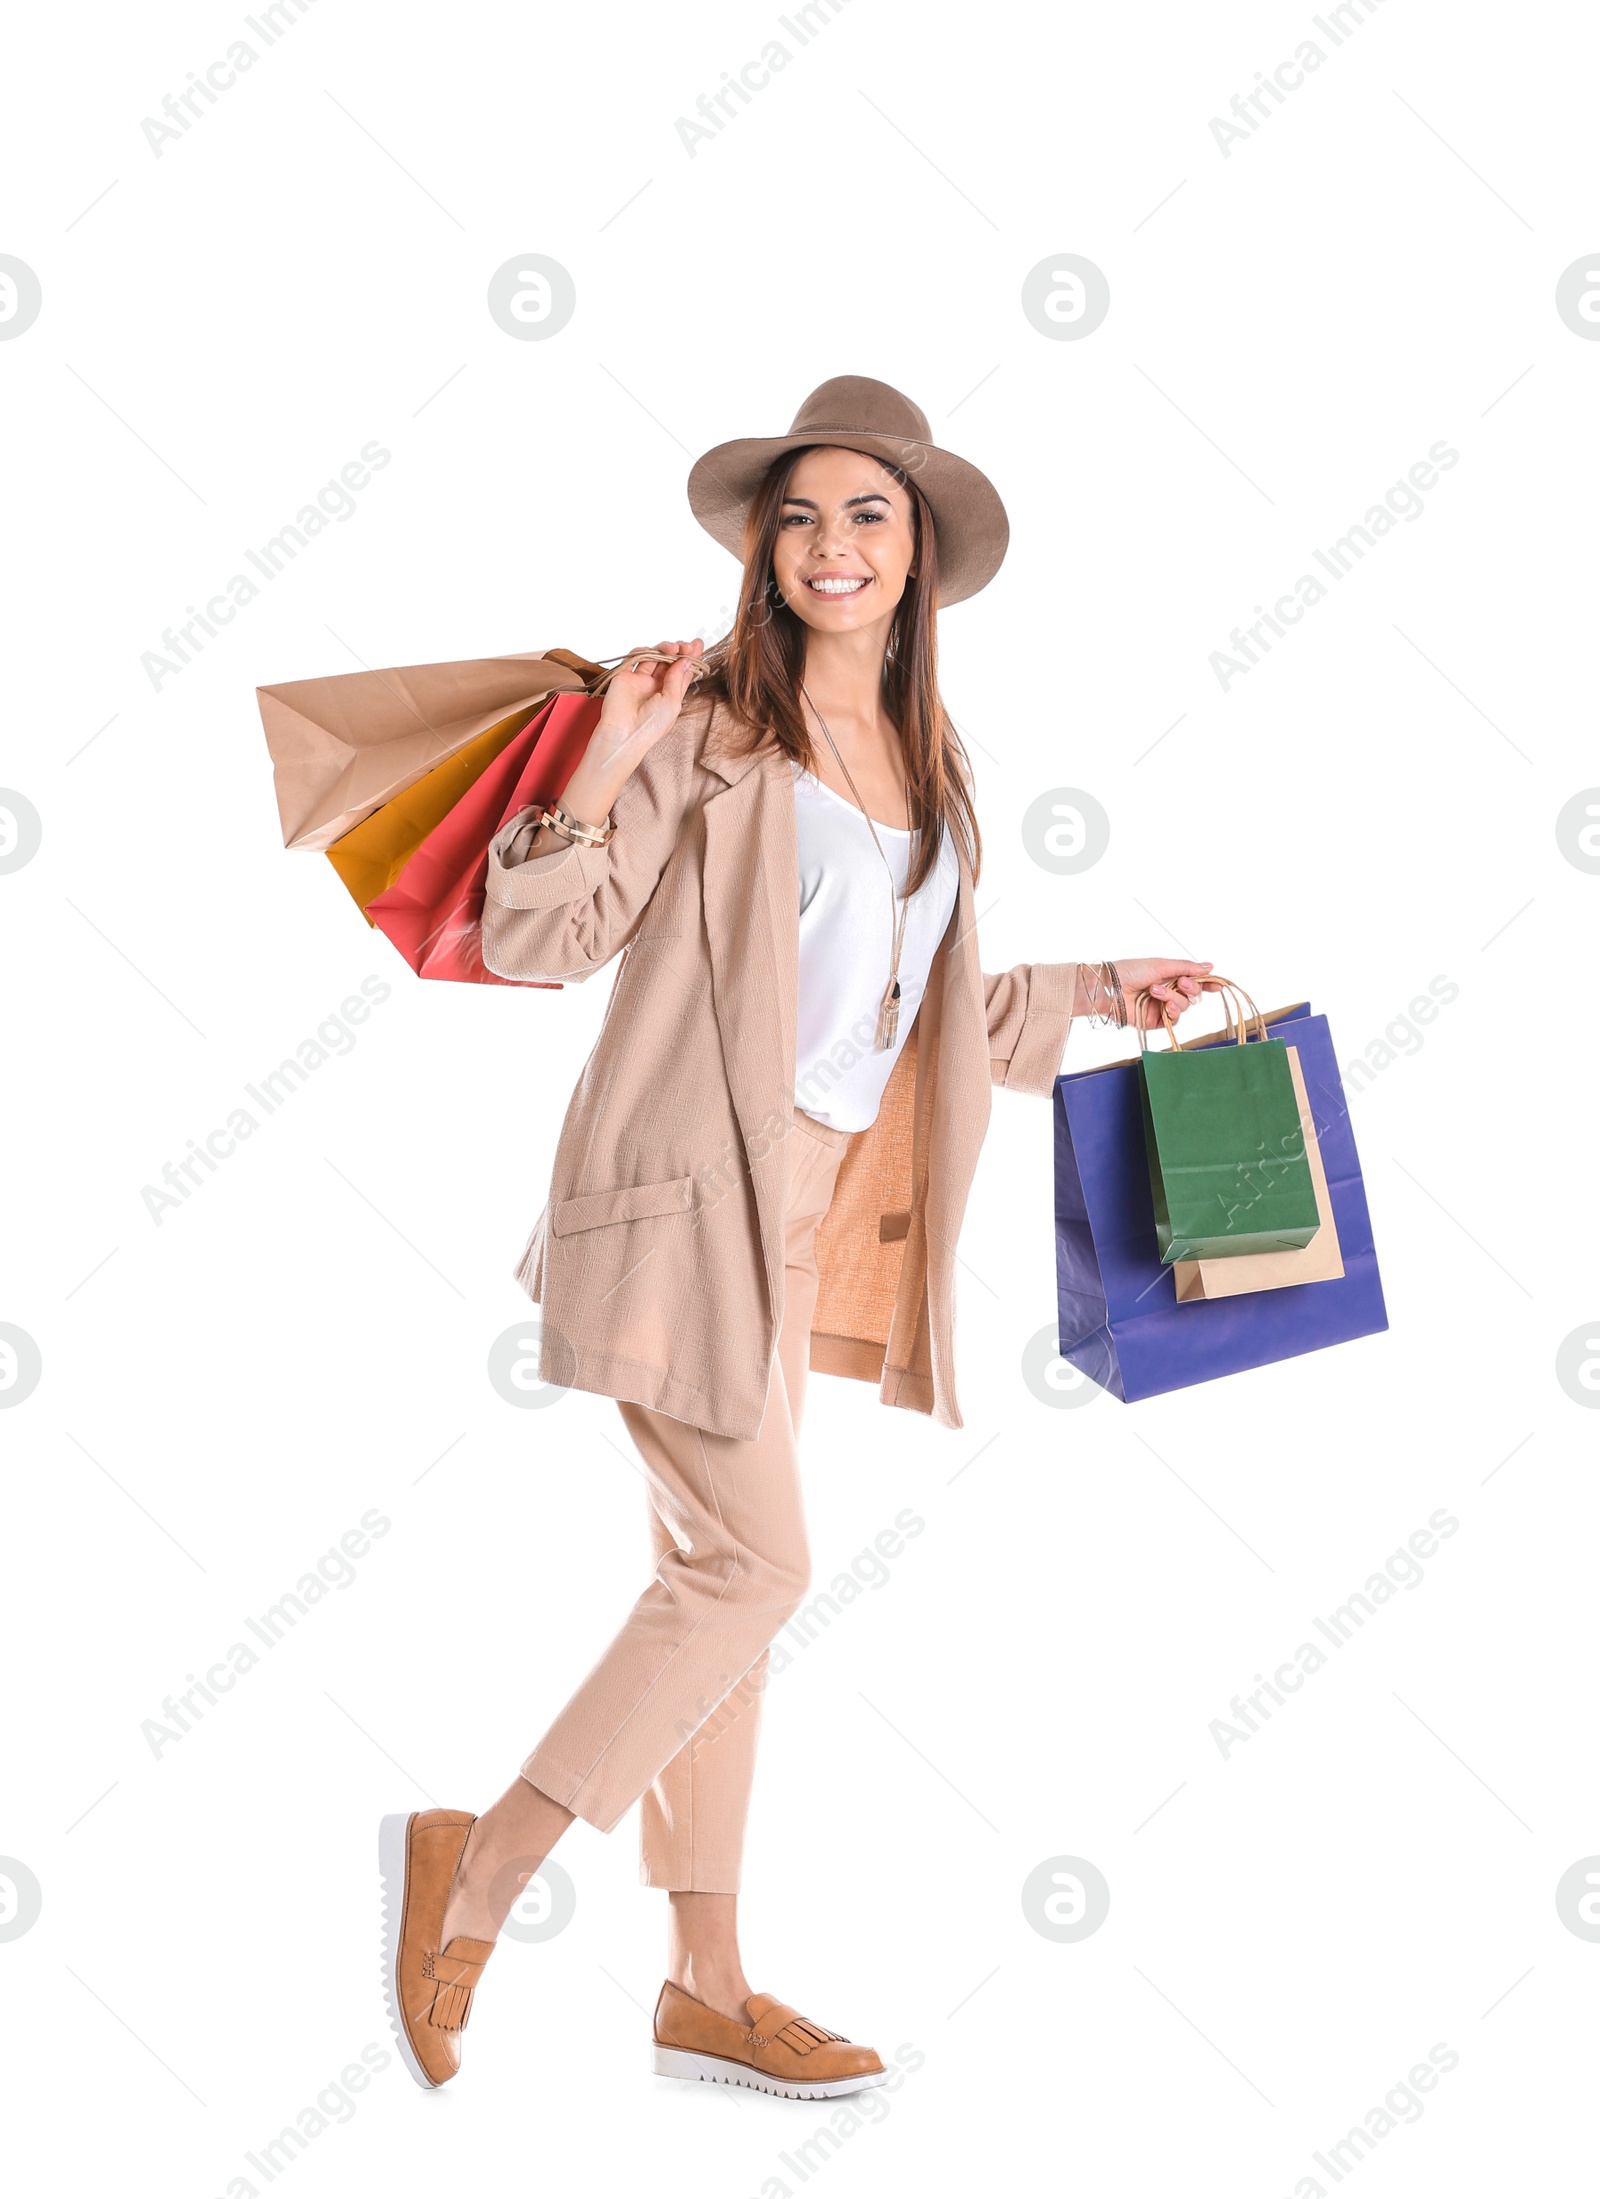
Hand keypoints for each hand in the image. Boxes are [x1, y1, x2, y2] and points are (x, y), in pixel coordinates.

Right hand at [591, 637, 704, 769]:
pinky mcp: (625, 676)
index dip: (691, 659)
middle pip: (670, 662)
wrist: (624, 733)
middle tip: (688, 645)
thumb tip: (685, 660)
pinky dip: (643, 651)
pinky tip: (651, 651)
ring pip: (655, 657)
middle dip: (680, 651)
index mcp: (670, 696)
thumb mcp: (672, 702)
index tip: (698, 645)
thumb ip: (677, 679)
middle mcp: (656, 687)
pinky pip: (634, 658)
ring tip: (674, 648)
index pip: (682, 673)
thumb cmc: (650, 725)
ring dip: (665, 648)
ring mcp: (640, 681)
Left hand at [1098, 958, 1214, 1029]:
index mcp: (1169, 975)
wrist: (1111, 988)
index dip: (1207, 983)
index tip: (1218, 985)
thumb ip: (1186, 967)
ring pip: (1185, 1006)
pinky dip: (1173, 1011)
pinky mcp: (1156, 1021)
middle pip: (1194, 994)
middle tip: (1182, 983)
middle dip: (1192, 988)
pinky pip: (1175, 1019)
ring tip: (1155, 991)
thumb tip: (1210, 966)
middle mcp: (1168, 991)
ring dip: (1174, 997)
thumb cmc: (1130, 971)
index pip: (1194, 980)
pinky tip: (1165, 1006)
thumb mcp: (1161, 965)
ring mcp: (1162, 1007)